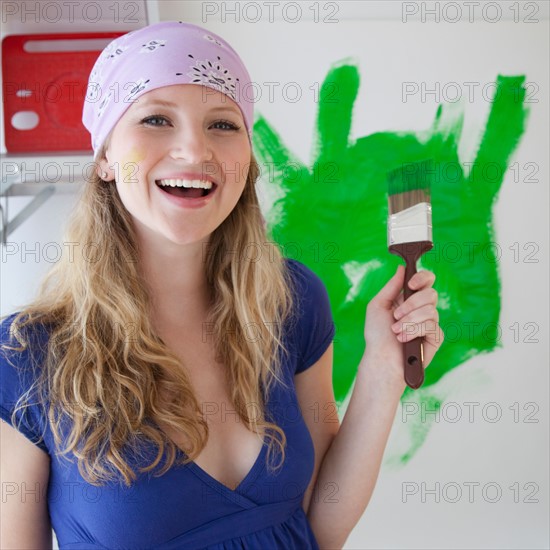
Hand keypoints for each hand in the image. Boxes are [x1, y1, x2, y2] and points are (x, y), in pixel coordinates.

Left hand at [361, 265, 443, 391]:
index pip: (426, 280)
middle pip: (431, 293)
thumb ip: (392, 286)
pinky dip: (413, 331)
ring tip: (396, 331)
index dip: (422, 278)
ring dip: (408, 321)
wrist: (381, 357)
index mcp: (409, 299)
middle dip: (411, 304)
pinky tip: (403, 339)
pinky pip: (431, 325)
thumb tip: (402, 268)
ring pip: (430, 310)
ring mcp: (430, 323)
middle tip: (396, 315)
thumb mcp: (378, 305)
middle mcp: (422, 309)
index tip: (410, 284)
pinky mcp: (436, 337)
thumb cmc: (377, 333)